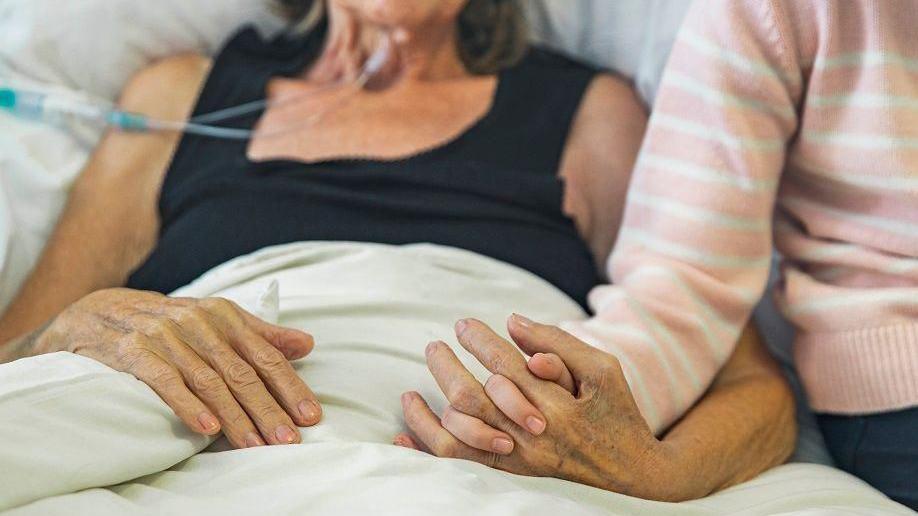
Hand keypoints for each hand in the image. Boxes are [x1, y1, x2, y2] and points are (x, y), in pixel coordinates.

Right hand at [34, 288, 322, 447]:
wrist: (100, 311)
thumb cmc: (171, 323)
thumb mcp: (218, 321)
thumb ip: (261, 335)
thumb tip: (307, 344)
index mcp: (224, 316)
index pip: (265, 356)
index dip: (290, 387)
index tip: (310, 416)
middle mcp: (198, 322)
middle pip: (241, 373)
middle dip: (268, 409)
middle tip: (287, 440)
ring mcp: (165, 336)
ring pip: (209, 381)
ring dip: (235, 417)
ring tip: (255, 445)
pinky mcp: (134, 351)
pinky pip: (165, 380)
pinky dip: (188, 405)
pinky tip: (208, 429)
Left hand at [395, 315, 680, 500]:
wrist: (635, 477)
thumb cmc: (618, 414)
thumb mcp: (602, 371)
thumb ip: (559, 344)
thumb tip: (513, 322)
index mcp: (557, 405)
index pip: (504, 365)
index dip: (479, 342)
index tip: (462, 324)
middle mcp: (532, 436)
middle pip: (472, 398)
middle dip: (445, 368)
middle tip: (432, 345)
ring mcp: (520, 462)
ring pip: (458, 437)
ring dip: (427, 413)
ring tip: (408, 393)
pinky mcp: (513, 478)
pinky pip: (461, 468)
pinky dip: (429, 452)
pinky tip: (404, 438)